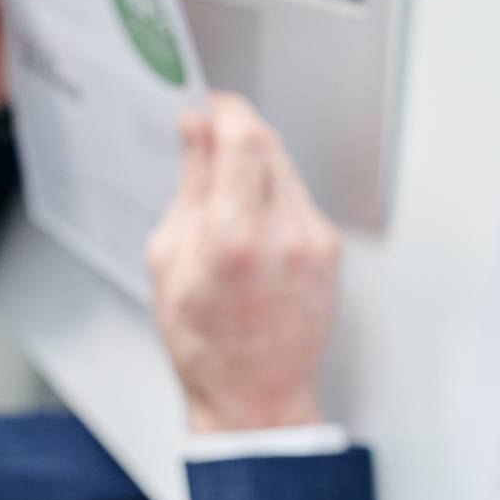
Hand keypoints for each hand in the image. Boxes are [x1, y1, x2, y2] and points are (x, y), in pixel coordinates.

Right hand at [144, 93, 338, 432]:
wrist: (256, 393)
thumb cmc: (204, 343)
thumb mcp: (168, 259)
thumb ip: (190, 185)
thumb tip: (197, 130)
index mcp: (236, 237)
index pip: (245, 138)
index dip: (226, 111)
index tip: (210, 107)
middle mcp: (286, 234)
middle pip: (270, 147)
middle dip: (238, 136)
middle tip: (210, 146)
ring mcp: (316, 241)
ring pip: (287, 171)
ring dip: (256, 168)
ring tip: (227, 203)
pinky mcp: (331, 249)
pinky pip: (300, 201)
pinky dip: (274, 198)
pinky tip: (253, 230)